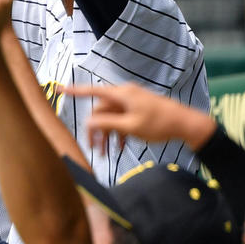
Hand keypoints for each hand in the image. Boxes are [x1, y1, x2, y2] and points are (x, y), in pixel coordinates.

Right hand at [63, 82, 216, 155]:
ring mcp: (132, 102)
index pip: (92, 91)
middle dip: (96, 130)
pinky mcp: (138, 109)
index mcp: (122, 94)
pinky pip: (122, 119)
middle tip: (95, 149)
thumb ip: (107, 124)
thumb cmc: (158, 124)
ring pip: (111, 117)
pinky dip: (119, 132)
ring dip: (107, 134)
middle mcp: (124, 94)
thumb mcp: (130, 127)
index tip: (59, 89)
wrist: (185, 124)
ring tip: (107, 154)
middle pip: (101, 110)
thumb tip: (88, 123)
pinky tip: (120, 148)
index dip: (74, 91)